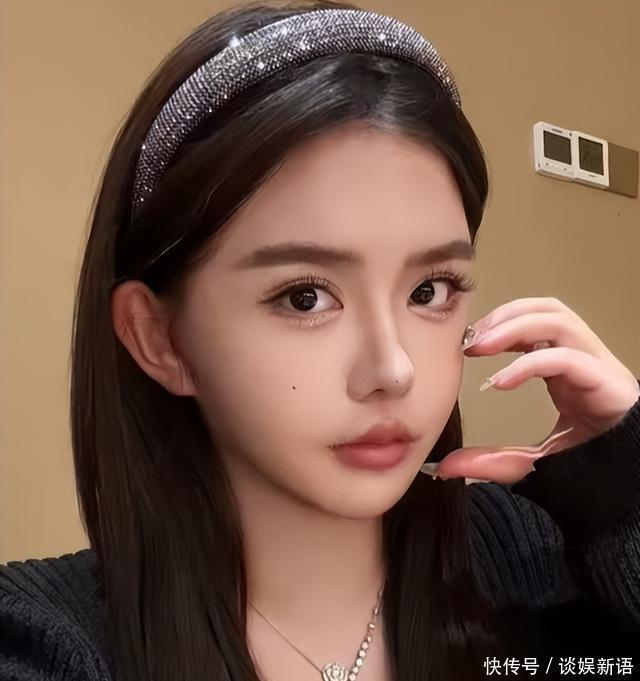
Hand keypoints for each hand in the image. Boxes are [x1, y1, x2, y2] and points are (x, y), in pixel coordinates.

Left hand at [423, 297, 639, 484]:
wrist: (626, 494)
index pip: (537, 322)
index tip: (468, 342)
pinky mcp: (609, 386)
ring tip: (481, 347)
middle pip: (549, 310)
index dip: (501, 323)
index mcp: (567, 368)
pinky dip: (530, 363)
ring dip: (515, 327)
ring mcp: (599, 369)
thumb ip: (488, 461)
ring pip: (561, 321)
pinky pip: (569, 358)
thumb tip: (442, 468)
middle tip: (470, 340)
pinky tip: (501, 382)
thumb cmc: (586, 470)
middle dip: (505, 316)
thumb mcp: (527, 463)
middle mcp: (585, 360)